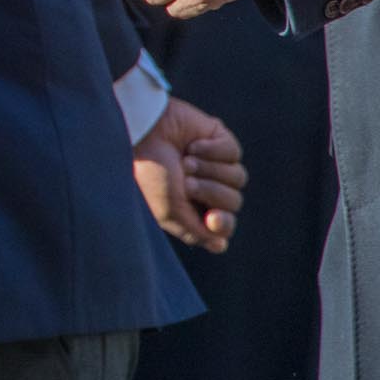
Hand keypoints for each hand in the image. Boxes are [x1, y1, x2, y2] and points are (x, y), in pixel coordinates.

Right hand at [132, 95, 245, 252]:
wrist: (142, 134)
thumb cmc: (149, 174)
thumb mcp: (169, 211)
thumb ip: (195, 231)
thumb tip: (220, 245)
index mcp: (191, 207)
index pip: (224, 224)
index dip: (223, 222)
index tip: (212, 218)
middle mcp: (205, 186)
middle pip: (233, 201)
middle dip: (210, 191)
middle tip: (185, 181)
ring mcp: (214, 163)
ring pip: (238, 178)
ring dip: (209, 170)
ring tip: (185, 161)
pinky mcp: (219, 140)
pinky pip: (233, 153)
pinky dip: (212, 151)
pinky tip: (192, 145)